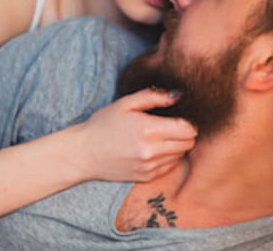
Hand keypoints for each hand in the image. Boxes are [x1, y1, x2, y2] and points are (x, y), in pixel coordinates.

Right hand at [74, 88, 196, 181]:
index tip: (179, 117)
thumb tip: (178, 95)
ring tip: (160, 138)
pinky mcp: (147, 177)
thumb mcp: (126, 103)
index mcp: (148, 130)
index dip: (188, 122)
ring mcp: (150, 167)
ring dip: (176, 146)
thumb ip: (153, 96)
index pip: (188, 129)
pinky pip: (170, 166)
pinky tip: (153, 149)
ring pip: (181, 155)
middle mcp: (151, 151)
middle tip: (171, 126)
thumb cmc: (104, 124)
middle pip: (189, 143)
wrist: (84, 153)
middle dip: (185, 134)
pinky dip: (167, 157)